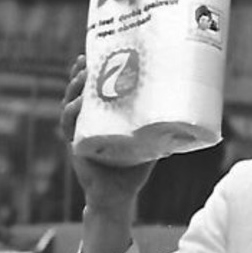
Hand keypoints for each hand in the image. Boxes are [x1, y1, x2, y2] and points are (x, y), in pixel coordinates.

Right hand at [59, 54, 154, 213]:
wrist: (119, 196)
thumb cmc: (132, 170)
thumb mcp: (148, 143)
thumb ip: (157, 126)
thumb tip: (181, 110)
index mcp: (101, 117)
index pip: (92, 90)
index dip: (88, 72)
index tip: (90, 55)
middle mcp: (88, 123)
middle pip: (76, 93)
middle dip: (78, 75)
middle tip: (84, 61)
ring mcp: (80, 134)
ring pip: (70, 106)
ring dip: (73, 90)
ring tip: (82, 78)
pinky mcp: (77, 146)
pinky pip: (70, 127)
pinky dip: (72, 114)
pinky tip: (78, 104)